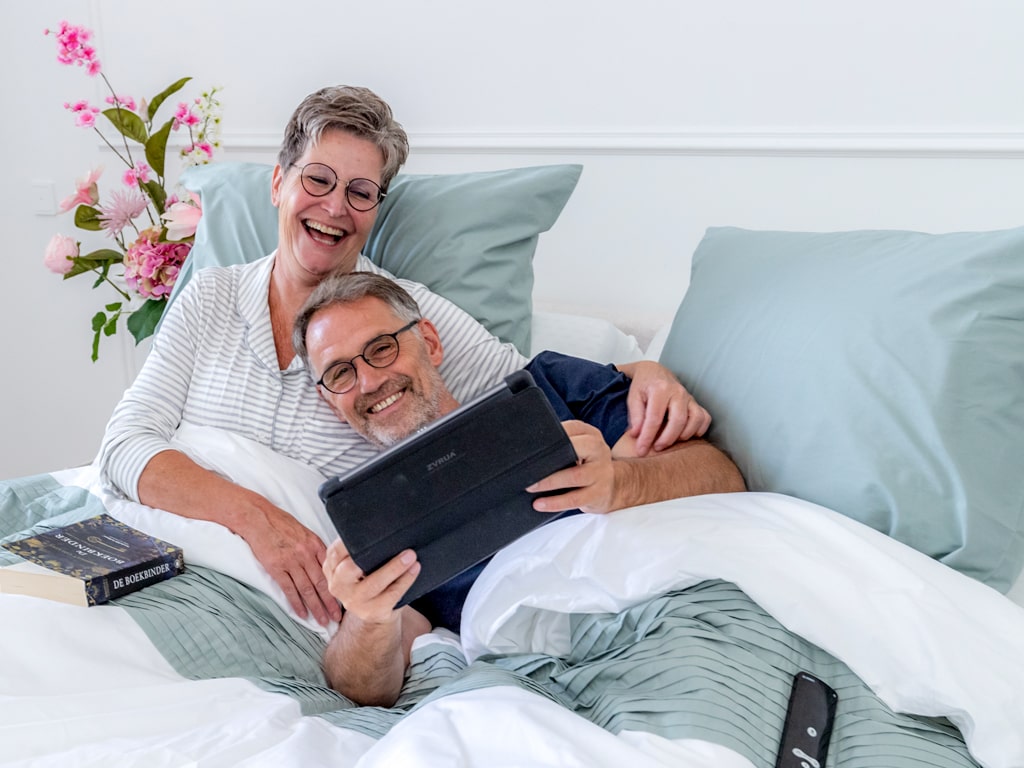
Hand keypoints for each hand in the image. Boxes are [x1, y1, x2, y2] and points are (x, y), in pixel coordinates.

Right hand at [241, 503, 342, 625]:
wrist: (259, 518)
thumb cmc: (281, 523)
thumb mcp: (305, 532)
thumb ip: (316, 548)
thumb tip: (328, 564)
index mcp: (316, 545)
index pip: (331, 570)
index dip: (339, 586)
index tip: (346, 599)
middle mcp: (306, 554)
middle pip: (322, 583)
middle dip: (331, 602)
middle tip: (338, 618)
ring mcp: (292, 562)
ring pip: (307, 589)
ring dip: (316, 607)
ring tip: (323, 621)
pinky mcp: (276, 568)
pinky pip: (289, 589)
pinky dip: (296, 603)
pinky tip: (302, 614)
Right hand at [322, 539, 420, 623]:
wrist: (374, 614)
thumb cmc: (368, 581)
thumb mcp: (355, 566)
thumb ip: (357, 551)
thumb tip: (381, 527)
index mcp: (332, 570)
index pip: (334, 552)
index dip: (348, 541)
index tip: (366, 530)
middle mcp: (339, 586)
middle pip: (349, 569)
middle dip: (369, 554)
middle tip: (392, 540)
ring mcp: (355, 601)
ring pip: (373, 583)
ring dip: (394, 567)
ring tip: (410, 556)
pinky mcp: (373, 612)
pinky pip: (391, 595)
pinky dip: (405, 580)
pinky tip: (414, 569)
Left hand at [527, 420, 618, 513]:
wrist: (615, 486)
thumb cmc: (588, 465)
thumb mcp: (581, 448)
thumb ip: (563, 443)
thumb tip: (530, 447)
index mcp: (591, 435)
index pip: (571, 428)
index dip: (551, 435)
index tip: (531, 444)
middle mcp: (599, 450)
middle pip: (573, 449)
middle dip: (548, 459)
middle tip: (526, 468)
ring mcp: (601, 472)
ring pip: (574, 476)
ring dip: (549, 482)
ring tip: (530, 487)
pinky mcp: (599, 493)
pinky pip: (574, 499)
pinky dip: (555, 502)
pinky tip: (540, 504)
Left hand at [620, 360, 710, 454]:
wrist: (655, 372)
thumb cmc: (643, 387)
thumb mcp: (633, 397)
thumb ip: (635, 416)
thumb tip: (637, 435)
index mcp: (660, 389)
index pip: (654, 418)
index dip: (647, 437)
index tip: (641, 450)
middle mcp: (678, 392)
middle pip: (678, 420)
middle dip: (667, 439)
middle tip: (656, 448)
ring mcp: (689, 397)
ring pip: (695, 419)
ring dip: (684, 435)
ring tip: (671, 441)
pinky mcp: (696, 403)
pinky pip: (705, 418)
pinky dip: (699, 429)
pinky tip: (686, 435)